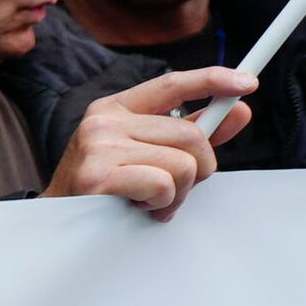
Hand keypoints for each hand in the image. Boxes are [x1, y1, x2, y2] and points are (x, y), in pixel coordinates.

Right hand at [49, 66, 248, 216]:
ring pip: (183, 163)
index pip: (172, 84)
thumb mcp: (149, 154)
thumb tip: (239, 111)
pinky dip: (160, 203)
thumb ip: (194, 133)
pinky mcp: (98, 174)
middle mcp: (104, 120)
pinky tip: (138, 206)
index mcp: (115, 108)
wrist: (58, 226)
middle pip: (191, 135)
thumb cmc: (107, 190)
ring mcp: (98, 146)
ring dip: (177, 193)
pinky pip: (163, 184)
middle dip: (198, 169)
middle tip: (174, 189)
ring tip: (151, 201)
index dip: (212, 80)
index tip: (247, 82)